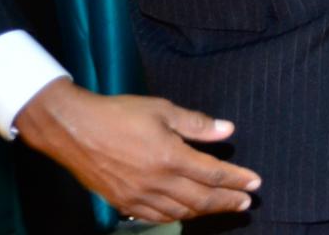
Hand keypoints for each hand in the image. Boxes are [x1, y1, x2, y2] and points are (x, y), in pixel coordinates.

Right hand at [13, 79, 259, 222]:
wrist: (74, 130)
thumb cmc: (119, 114)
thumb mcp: (162, 110)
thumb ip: (197, 124)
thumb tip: (228, 130)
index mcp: (171, 158)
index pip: (214, 175)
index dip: (237, 180)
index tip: (255, 183)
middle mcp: (158, 183)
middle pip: (202, 199)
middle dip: (227, 201)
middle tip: (246, 202)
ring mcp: (139, 197)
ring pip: (180, 211)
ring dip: (205, 211)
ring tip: (221, 207)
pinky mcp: (123, 203)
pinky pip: (156, 217)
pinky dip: (176, 216)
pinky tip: (184, 212)